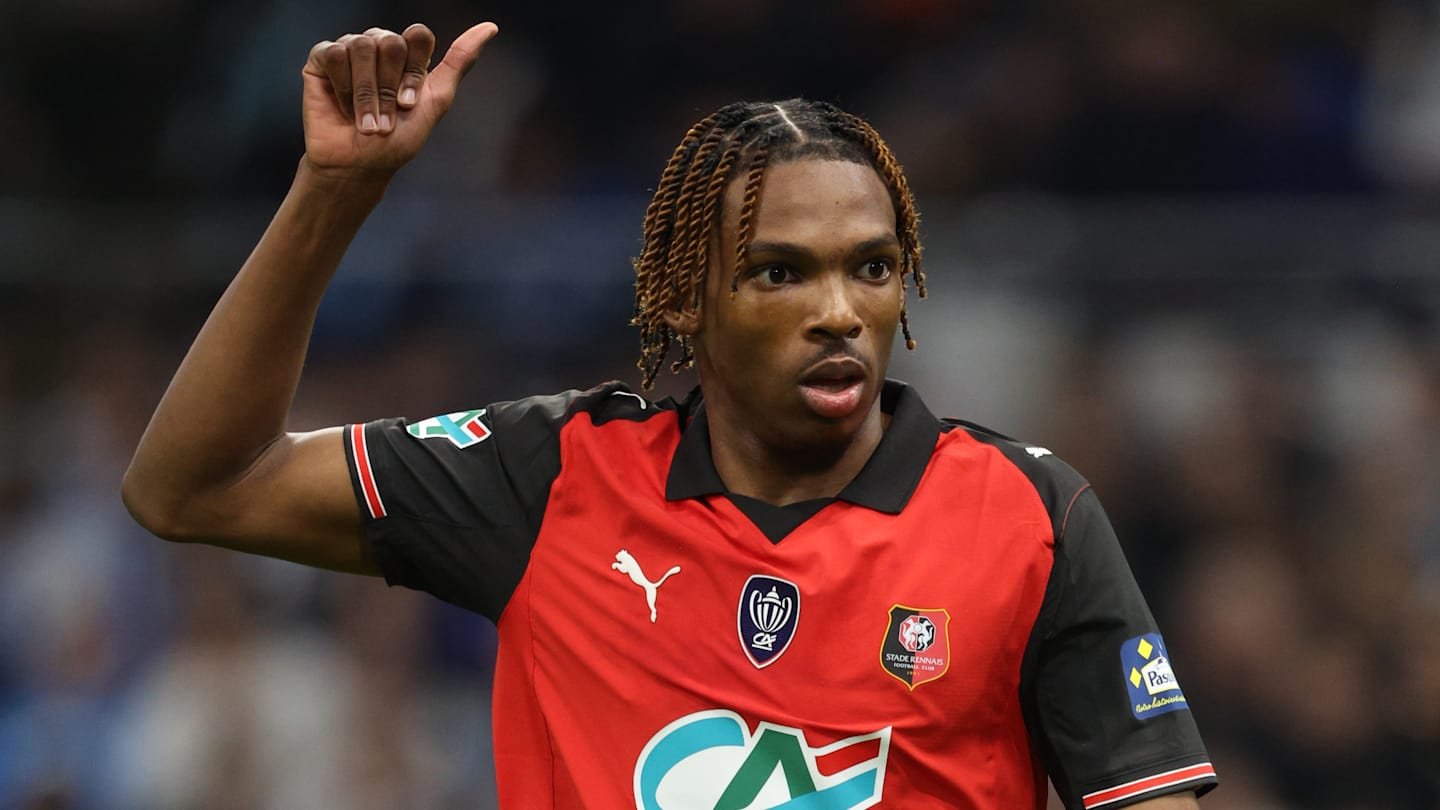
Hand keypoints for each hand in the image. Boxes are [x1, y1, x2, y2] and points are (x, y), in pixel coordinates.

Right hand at [301, 22, 498, 173]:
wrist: (359, 164)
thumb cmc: (397, 140)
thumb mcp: (436, 102)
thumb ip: (460, 62)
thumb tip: (491, 26)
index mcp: (409, 55)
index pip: (418, 36)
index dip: (414, 72)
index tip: (409, 105)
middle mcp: (380, 46)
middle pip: (391, 42)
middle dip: (389, 87)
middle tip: (386, 118)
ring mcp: (351, 50)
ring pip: (362, 47)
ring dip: (366, 93)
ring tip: (366, 122)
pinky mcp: (322, 58)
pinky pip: (334, 54)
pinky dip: (342, 86)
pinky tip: (342, 105)